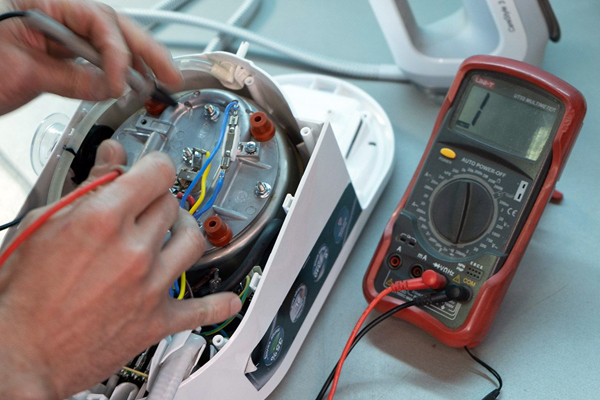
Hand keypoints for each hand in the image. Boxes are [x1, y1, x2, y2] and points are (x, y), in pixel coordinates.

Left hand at [0, 0, 181, 114]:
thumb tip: (110, 85)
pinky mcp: (49, 53)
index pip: (97, 21)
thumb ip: (71, 77)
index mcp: (40, 4)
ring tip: (159, 80)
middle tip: (171, 73)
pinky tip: (128, 85)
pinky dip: (110, 74)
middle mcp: (48, 14)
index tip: (120, 82)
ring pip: (104, 42)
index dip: (116, 52)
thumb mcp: (21, 74)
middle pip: (109, 25)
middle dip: (145, 50)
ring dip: (134, 62)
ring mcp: (50, 33)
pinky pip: (89, 60)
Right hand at [0, 141, 241, 399]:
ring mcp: (151, 285)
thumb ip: (87, 187)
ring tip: (171, 234)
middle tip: (143, 210)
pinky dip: (216, 304)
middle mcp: (134, 250)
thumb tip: (112, 156)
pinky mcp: (157, 319)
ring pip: (193, 240)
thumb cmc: (22, 296)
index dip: (155, 166)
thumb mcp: (43, 226)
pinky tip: (227, 299)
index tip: (152, 170)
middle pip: (172, 204)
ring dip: (183, 231)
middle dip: (157, 202)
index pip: (157, 172)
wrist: (20, 355)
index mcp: (104, 219)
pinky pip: (201, 309)